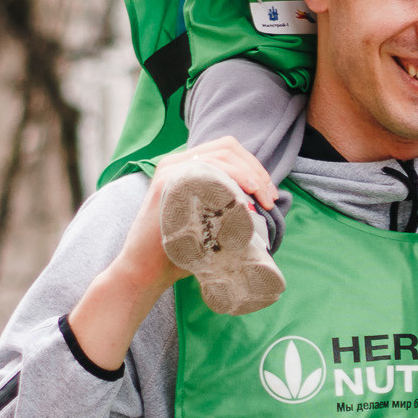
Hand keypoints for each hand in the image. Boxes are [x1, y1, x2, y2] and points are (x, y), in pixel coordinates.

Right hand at [115, 138, 277, 293]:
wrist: (147, 270)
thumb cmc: (181, 250)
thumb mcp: (207, 219)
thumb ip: (226, 203)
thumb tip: (262, 201)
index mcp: (186, 167)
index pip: (228, 150)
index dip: (254, 167)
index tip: (269, 193)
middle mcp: (176, 162)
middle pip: (228, 147)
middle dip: (256, 170)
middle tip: (270, 197)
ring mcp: (170, 170)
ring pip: (221, 155)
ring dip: (250, 175)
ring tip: (263, 198)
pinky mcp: (166, 182)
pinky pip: (206, 168)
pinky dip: (232, 177)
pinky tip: (244, 195)